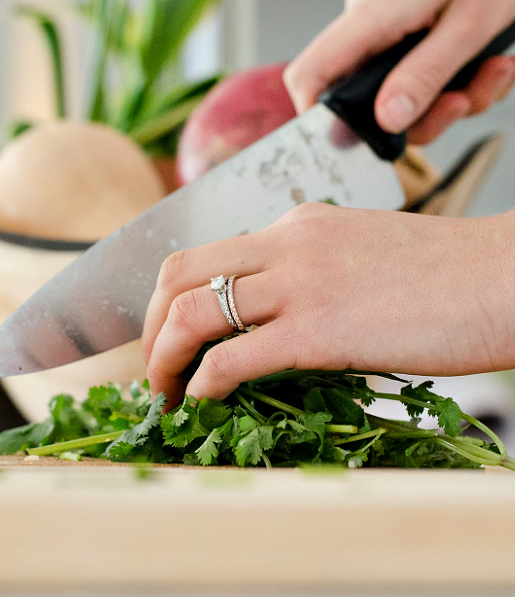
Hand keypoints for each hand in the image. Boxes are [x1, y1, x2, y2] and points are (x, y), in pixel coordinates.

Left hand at [141, 204, 514, 408]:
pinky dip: (202, 383)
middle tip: (153, 369)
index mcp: (295, 225)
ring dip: (163, 360)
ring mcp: (300, 284)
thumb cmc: (448, 278)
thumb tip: (271, 320)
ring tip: (164, 395)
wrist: (510, 279)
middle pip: (177, 274)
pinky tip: (203, 402)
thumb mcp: (361, 254)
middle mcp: (286, 244)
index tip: (168, 338)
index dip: (170, 300)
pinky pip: (233, 358)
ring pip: (191, 312)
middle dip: (149, 327)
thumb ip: (309, 274)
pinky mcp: (321, 330)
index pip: (204, 254)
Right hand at [283, 0, 514, 143]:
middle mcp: (370, 30)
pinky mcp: (414, 38)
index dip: (316, 117)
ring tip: (495, 71)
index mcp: (370, 18)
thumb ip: (427, 72)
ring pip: (403, 98)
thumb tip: (388, 120)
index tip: (351, 143)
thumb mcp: (470, 21)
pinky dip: (465, 82)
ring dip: (456, 99)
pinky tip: (491, 62)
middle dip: (424, 117)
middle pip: (366, 101)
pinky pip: (425, 80)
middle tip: (462, 102)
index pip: (310, 75)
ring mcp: (391, 35)